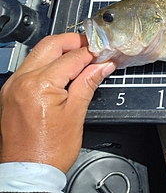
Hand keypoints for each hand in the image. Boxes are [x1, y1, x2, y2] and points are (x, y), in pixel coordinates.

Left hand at [0, 33, 115, 172]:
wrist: (27, 172)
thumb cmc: (49, 151)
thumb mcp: (76, 114)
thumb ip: (88, 83)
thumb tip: (102, 66)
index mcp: (39, 85)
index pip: (72, 57)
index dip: (93, 54)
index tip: (106, 54)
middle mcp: (21, 81)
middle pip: (51, 45)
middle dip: (74, 43)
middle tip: (93, 49)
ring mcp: (13, 86)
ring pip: (39, 53)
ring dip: (61, 52)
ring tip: (82, 60)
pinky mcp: (11, 92)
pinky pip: (31, 67)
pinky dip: (49, 64)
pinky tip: (64, 72)